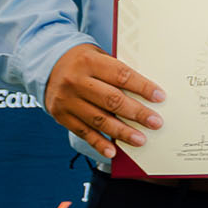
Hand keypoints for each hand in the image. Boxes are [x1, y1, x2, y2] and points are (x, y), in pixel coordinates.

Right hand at [44, 43, 165, 158]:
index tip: (160, 97)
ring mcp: (66, 100)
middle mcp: (76, 81)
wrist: (48, 64)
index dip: (142, 87)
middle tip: (155, 122)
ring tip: (140, 139)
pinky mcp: (61, 115)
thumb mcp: (100, 56)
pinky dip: (99, 143)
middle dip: (136, 113)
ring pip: (98, 119)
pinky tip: (112, 151)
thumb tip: (147, 92)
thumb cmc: (84, 60)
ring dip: (121, 132)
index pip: (121, 75)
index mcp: (90, 62)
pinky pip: (82, 132)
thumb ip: (118, 72)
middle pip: (111, 100)